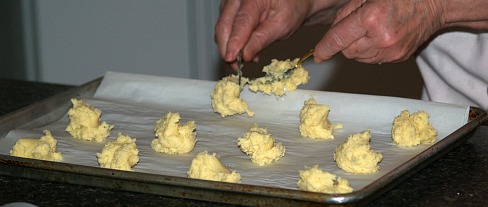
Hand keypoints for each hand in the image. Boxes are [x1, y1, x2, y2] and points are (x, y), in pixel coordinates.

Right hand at [214, 0, 317, 68]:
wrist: (291, 0)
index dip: (234, 43)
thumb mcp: (282, 25)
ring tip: (244, 58)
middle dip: (227, 49)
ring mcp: (230, 2)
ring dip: (229, 47)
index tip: (231, 59)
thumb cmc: (290, 8)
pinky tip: (242, 49)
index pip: (240, 23)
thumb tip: (246, 55)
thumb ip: (262, 39)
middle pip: (224, 26)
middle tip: (236, 66)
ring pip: (221, 28)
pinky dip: (230, 41)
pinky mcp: (227, 8)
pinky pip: (224, 27)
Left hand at [314, 0, 443, 63]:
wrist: (434, 3)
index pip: (339, 39)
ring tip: (370, 29)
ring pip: (358, 58)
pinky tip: (379, 36)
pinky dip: (369, 50)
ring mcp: (391, 51)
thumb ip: (345, 13)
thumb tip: (332, 33)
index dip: (325, 48)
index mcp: (372, 18)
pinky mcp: (398, 58)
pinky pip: (372, 59)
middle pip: (347, 51)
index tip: (317, 55)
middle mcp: (381, 38)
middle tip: (356, 25)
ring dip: (356, 47)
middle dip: (344, 42)